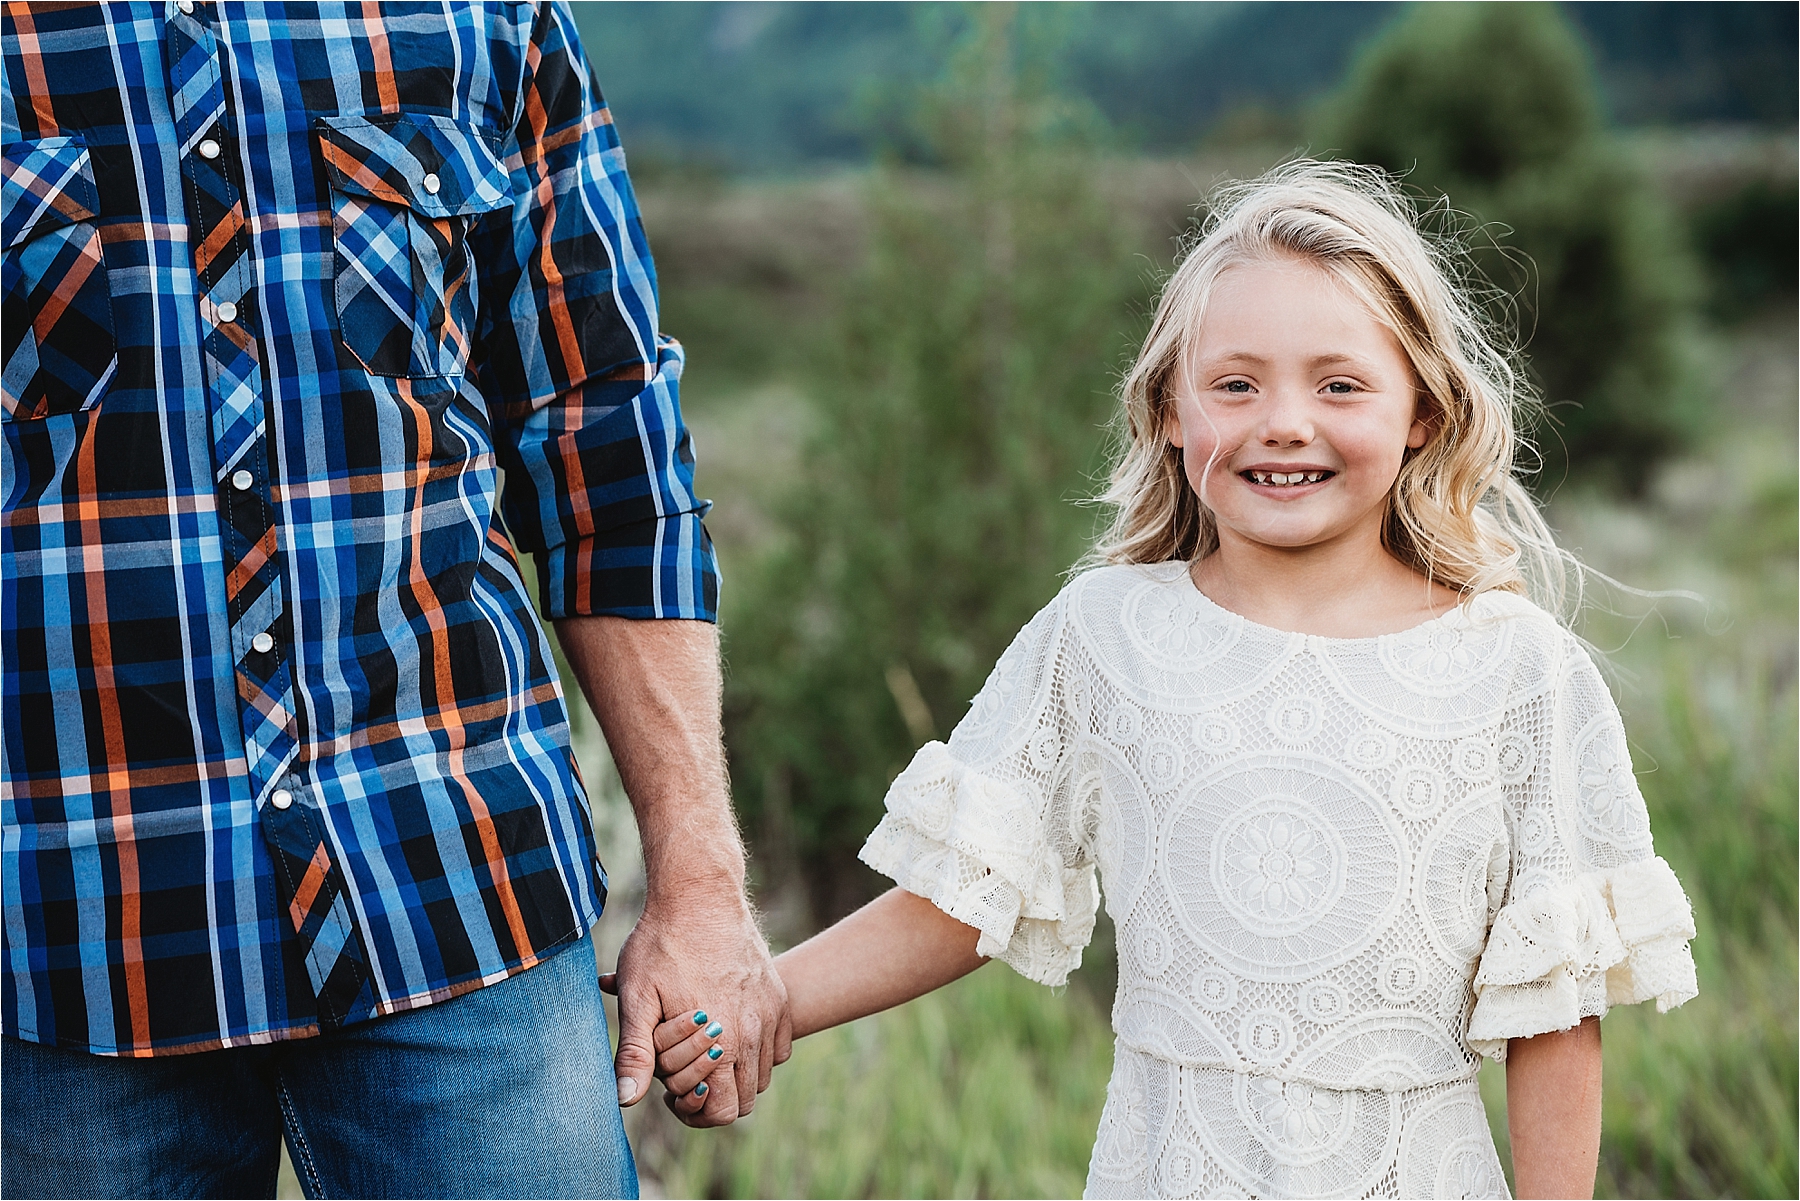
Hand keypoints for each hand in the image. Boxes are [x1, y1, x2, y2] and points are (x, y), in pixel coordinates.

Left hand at [602, 890, 791, 1125]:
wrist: (699, 895)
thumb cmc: (662, 944)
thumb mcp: (638, 998)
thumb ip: (635, 1053)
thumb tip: (626, 1100)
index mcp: (721, 1043)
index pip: (723, 1113)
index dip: (694, 1112)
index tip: (670, 1091)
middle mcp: (753, 1033)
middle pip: (745, 1100)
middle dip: (713, 1097)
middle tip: (683, 1072)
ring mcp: (769, 1014)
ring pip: (762, 1075)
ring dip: (734, 1075)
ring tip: (702, 1052)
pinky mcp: (777, 997)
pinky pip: (778, 1047)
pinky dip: (758, 1052)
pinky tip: (729, 1033)